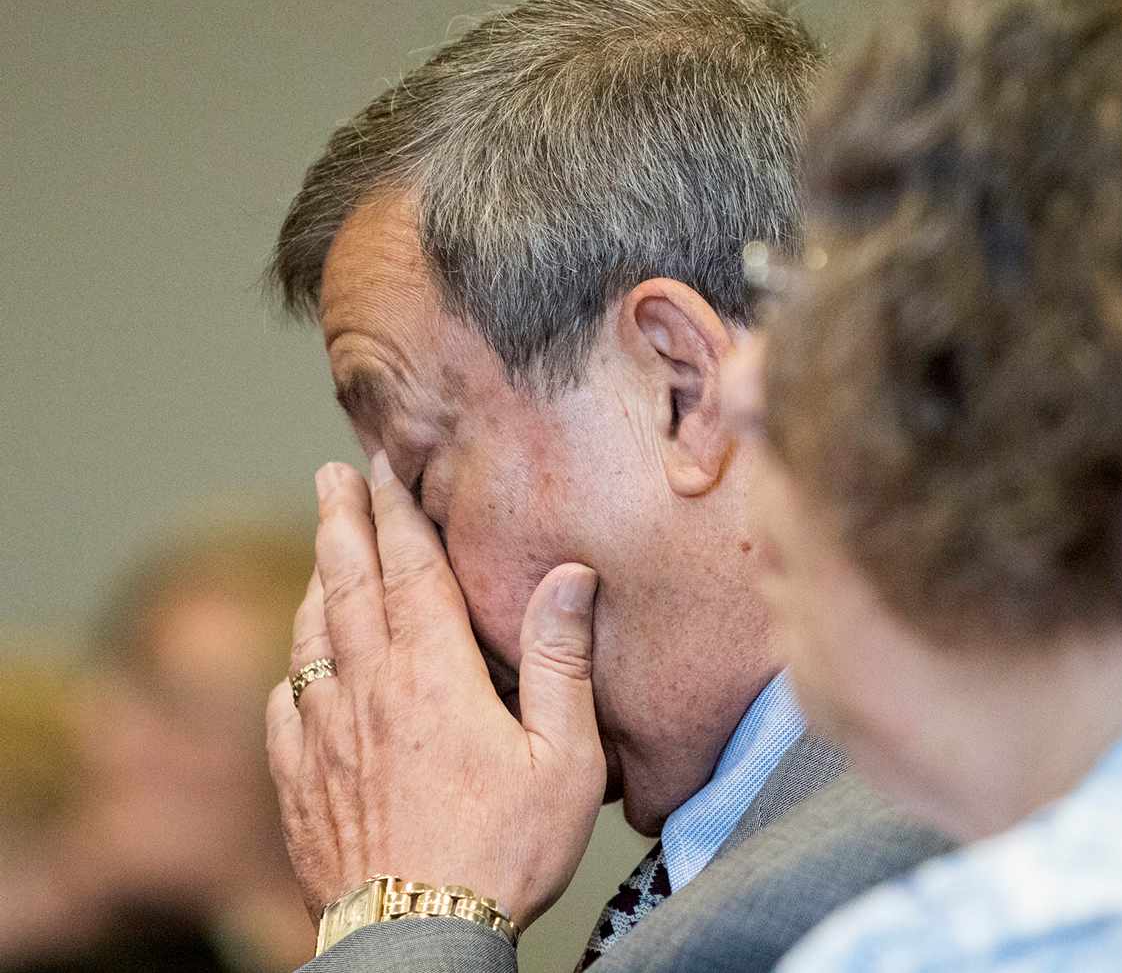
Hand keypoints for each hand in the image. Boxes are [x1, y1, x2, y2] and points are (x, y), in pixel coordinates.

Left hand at [266, 454, 605, 929]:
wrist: (417, 941)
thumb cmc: (504, 851)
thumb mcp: (564, 759)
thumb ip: (562, 661)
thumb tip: (570, 574)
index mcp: (432, 676)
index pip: (411, 571)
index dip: (397, 511)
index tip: (384, 464)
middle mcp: (368, 691)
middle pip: (348, 584)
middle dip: (342, 521)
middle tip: (332, 473)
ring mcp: (324, 735)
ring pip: (311, 635)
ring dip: (317, 580)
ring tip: (323, 546)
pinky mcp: (298, 781)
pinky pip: (285, 702)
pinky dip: (293, 662)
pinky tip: (299, 660)